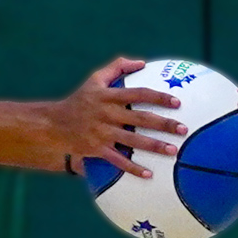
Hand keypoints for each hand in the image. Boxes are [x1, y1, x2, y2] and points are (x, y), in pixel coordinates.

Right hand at [48, 59, 185, 178]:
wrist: (54, 124)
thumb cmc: (79, 100)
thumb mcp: (94, 79)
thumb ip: (117, 67)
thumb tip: (142, 63)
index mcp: (108, 96)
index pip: (138, 93)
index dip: (158, 97)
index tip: (177, 102)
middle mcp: (107, 114)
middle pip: (140, 118)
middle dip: (163, 124)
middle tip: (183, 128)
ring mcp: (102, 133)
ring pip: (133, 140)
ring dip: (154, 146)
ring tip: (174, 150)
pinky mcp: (97, 149)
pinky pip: (118, 160)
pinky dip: (133, 168)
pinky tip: (149, 175)